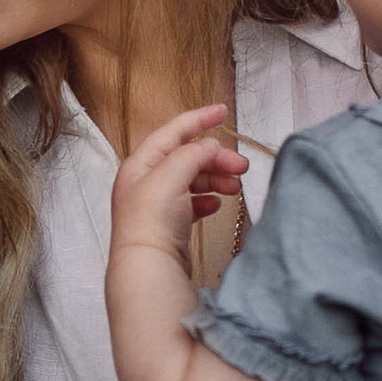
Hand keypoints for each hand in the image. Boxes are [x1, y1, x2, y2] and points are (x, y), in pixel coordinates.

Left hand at [111, 104, 246, 267]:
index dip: (198, 119)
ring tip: (235, 188)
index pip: (172, 132)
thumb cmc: (150, 222)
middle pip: (187, 158)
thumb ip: (191, 154)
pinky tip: (216, 205)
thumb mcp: (170, 176)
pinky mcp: (169, 226)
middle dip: (216, 159)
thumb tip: (209, 145)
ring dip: (215, 179)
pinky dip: (207, 200)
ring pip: (193, 181)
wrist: (147, 269)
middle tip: (241, 167)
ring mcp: (157, 205)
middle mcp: (145, 182)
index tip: (222, 112)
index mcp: (140, 164)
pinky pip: (193, 204)